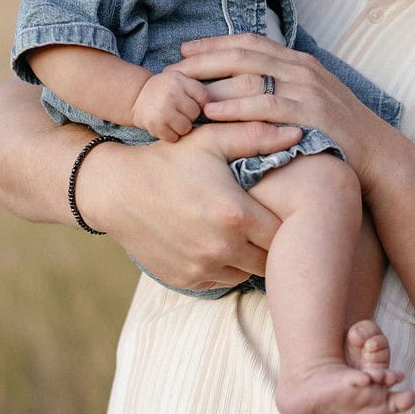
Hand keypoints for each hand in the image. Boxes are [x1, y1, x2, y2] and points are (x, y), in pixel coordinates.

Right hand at [77, 117, 302, 288]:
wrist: (116, 190)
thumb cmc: (169, 160)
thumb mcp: (211, 140)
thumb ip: (257, 137)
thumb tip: (298, 132)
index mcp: (235, 216)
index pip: (284, 233)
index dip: (288, 221)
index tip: (285, 210)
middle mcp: (221, 249)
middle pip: (270, 260)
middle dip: (272, 244)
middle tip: (267, 224)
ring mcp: (202, 269)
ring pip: (246, 274)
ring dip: (248, 257)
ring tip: (241, 233)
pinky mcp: (186, 281)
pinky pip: (220, 281)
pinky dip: (224, 267)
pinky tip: (216, 243)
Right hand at [131, 67, 209, 141]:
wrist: (137, 96)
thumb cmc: (166, 90)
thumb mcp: (181, 80)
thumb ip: (198, 89)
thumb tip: (220, 108)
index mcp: (179, 80)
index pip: (204, 98)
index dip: (200, 103)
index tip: (192, 103)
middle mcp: (171, 93)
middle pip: (195, 114)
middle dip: (190, 115)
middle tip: (179, 111)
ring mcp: (162, 110)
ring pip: (186, 128)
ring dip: (181, 127)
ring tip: (173, 119)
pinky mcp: (154, 125)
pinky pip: (173, 137)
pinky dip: (171, 135)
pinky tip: (165, 126)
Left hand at [178, 34, 387, 185]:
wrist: (378, 156)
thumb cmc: (339, 133)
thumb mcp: (312, 100)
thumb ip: (283, 89)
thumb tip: (246, 88)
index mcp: (299, 62)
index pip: (251, 43)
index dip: (215, 44)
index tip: (185, 51)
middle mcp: (302, 69)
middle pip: (243, 54)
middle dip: (204, 60)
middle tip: (173, 70)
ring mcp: (307, 90)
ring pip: (250, 76)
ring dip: (213, 82)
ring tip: (183, 91)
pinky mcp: (310, 113)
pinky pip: (265, 106)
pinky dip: (236, 107)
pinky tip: (211, 113)